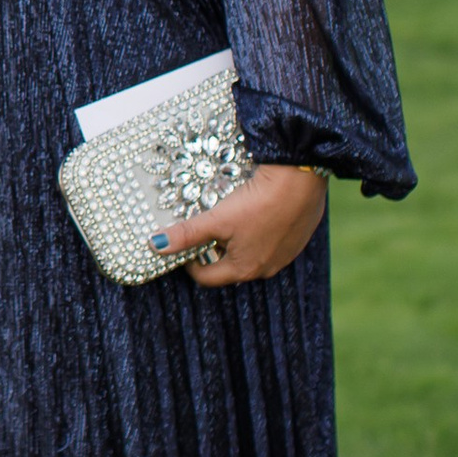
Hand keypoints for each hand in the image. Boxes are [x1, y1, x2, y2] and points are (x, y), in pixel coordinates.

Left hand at [157, 162, 327, 286]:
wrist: (302, 178)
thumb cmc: (259, 203)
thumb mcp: (217, 219)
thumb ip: (187, 234)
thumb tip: (155, 246)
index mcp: (245, 269)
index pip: (207, 278)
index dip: (189, 263)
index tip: (182, 244)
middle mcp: (267, 268)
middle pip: (229, 265)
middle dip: (213, 250)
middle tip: (203, 228)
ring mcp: (286, 254)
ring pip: (251, 252)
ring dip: (236, 240)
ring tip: (228, 216)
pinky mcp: (298, 236)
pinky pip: (271, 239)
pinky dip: (258, 230)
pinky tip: (255, 210)